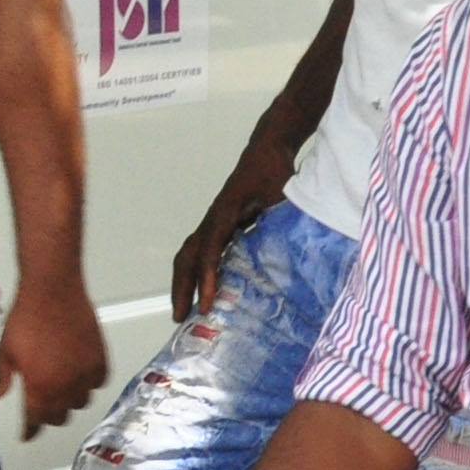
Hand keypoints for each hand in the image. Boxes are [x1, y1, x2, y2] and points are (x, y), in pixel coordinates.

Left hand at [0, 279, 109, 439]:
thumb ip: (2, 377)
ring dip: (70, 400)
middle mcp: (65, 387)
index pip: (36, 421)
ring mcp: (85, 374)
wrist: (52, 290)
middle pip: (60, 416)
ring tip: (61, 388)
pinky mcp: (100, 359)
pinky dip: (89, 384)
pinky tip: (79, 375)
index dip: (30, 430)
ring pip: (81, 402)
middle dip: (49, 414)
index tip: (27, 435)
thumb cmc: (25, 318)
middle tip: (41, 405)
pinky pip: (98, 383)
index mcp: (39, 388)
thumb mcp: (5, 350)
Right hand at [169, 161, 286, 322]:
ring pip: (188, 256)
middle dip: (181, 288)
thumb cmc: (273, 172)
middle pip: (187, 257)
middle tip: (181, 317)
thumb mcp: (281, 196)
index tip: (207, 304)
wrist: (266, 152)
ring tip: (183, 310)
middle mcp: (212, 220)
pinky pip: (200, 253)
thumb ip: (280, 223)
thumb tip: (287, 259)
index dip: (207, 279)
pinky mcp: (219, 226)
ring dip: (182, 283)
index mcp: (225, 214)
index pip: (210, 252)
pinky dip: (195, 274)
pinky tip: (201, 292)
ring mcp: (212, 223)